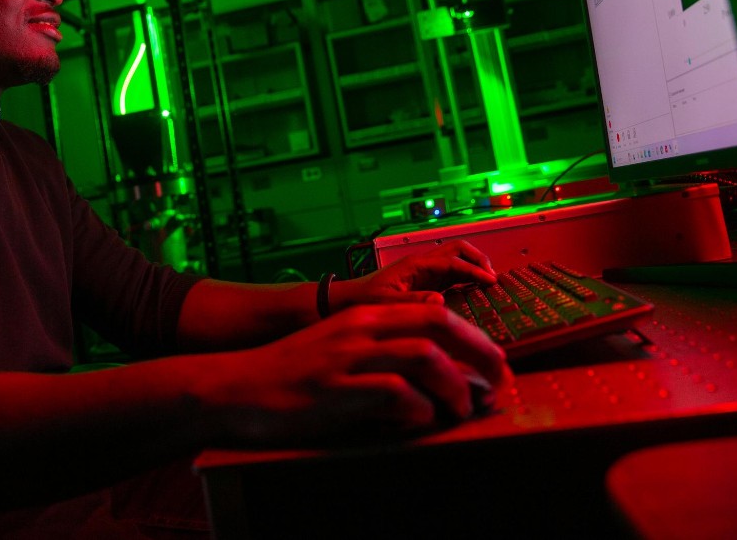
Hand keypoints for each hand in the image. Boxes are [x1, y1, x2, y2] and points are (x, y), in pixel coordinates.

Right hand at [208, 302, 510, 445]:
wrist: (239, 387)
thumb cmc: (294, 376)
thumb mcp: (342, 353)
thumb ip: (384, 357)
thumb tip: (438, 381)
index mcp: (367, 316)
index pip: (435, 315)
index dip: (473, 338)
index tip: (494, 363)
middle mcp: (362, 328)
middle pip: (439, 326)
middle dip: (479, 352)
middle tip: (497, 381)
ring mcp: (349, 356)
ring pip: (423, 357)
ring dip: (454, 386)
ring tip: (461, 408)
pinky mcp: (337, 387)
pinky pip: (395, 393)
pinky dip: (417, 410)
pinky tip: (417, 422)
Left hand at [334, 238, 496, 311]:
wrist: (347, 300)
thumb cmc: (363, 300)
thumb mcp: (386, 303)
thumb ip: (412, 301)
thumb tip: (440, 300)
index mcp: (416, 265)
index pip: (452, 262)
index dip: (474, 270)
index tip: (490, 282)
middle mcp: (423, 264)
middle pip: (458, 250)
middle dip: (478, 259)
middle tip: (492, 278)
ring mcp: (425, 272)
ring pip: (456, 259)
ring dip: (474, 266)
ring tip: (488, 283)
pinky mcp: (425, 282)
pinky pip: (451, 274)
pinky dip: (467, 278)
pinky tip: (474, 293)